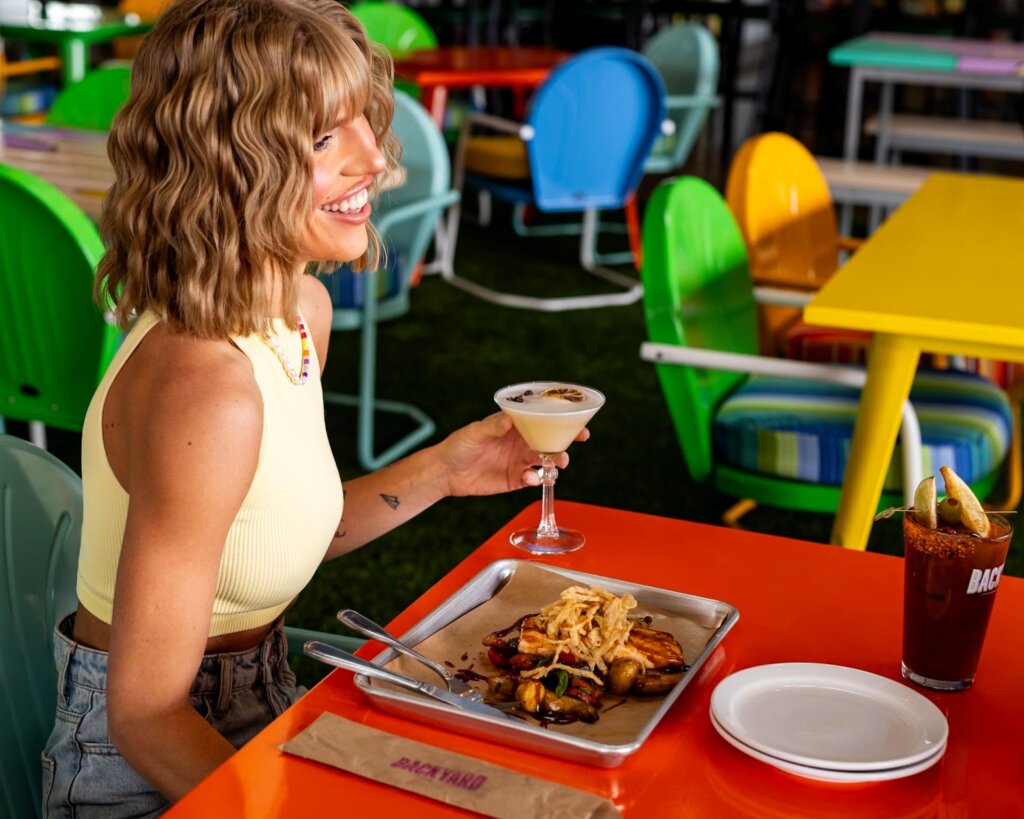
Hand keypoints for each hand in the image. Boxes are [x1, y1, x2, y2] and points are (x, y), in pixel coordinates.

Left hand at [439, 412, 590, 497]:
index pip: (542, 421)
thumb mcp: (474, 432)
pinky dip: (536, 479)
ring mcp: (519, 462)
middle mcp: (521, 443)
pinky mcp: (515, 480)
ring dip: (556, 462)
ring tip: (557, 465)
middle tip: (575, 444)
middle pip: (550, 441)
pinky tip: (530, 478)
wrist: (446, 472)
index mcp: (515, 427)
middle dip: (566, 443)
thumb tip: (509, 420)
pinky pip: (532, 479)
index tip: (577, 423)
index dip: (561, 421)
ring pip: (546, 461)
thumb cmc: (458, 445)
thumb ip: (492, 427)